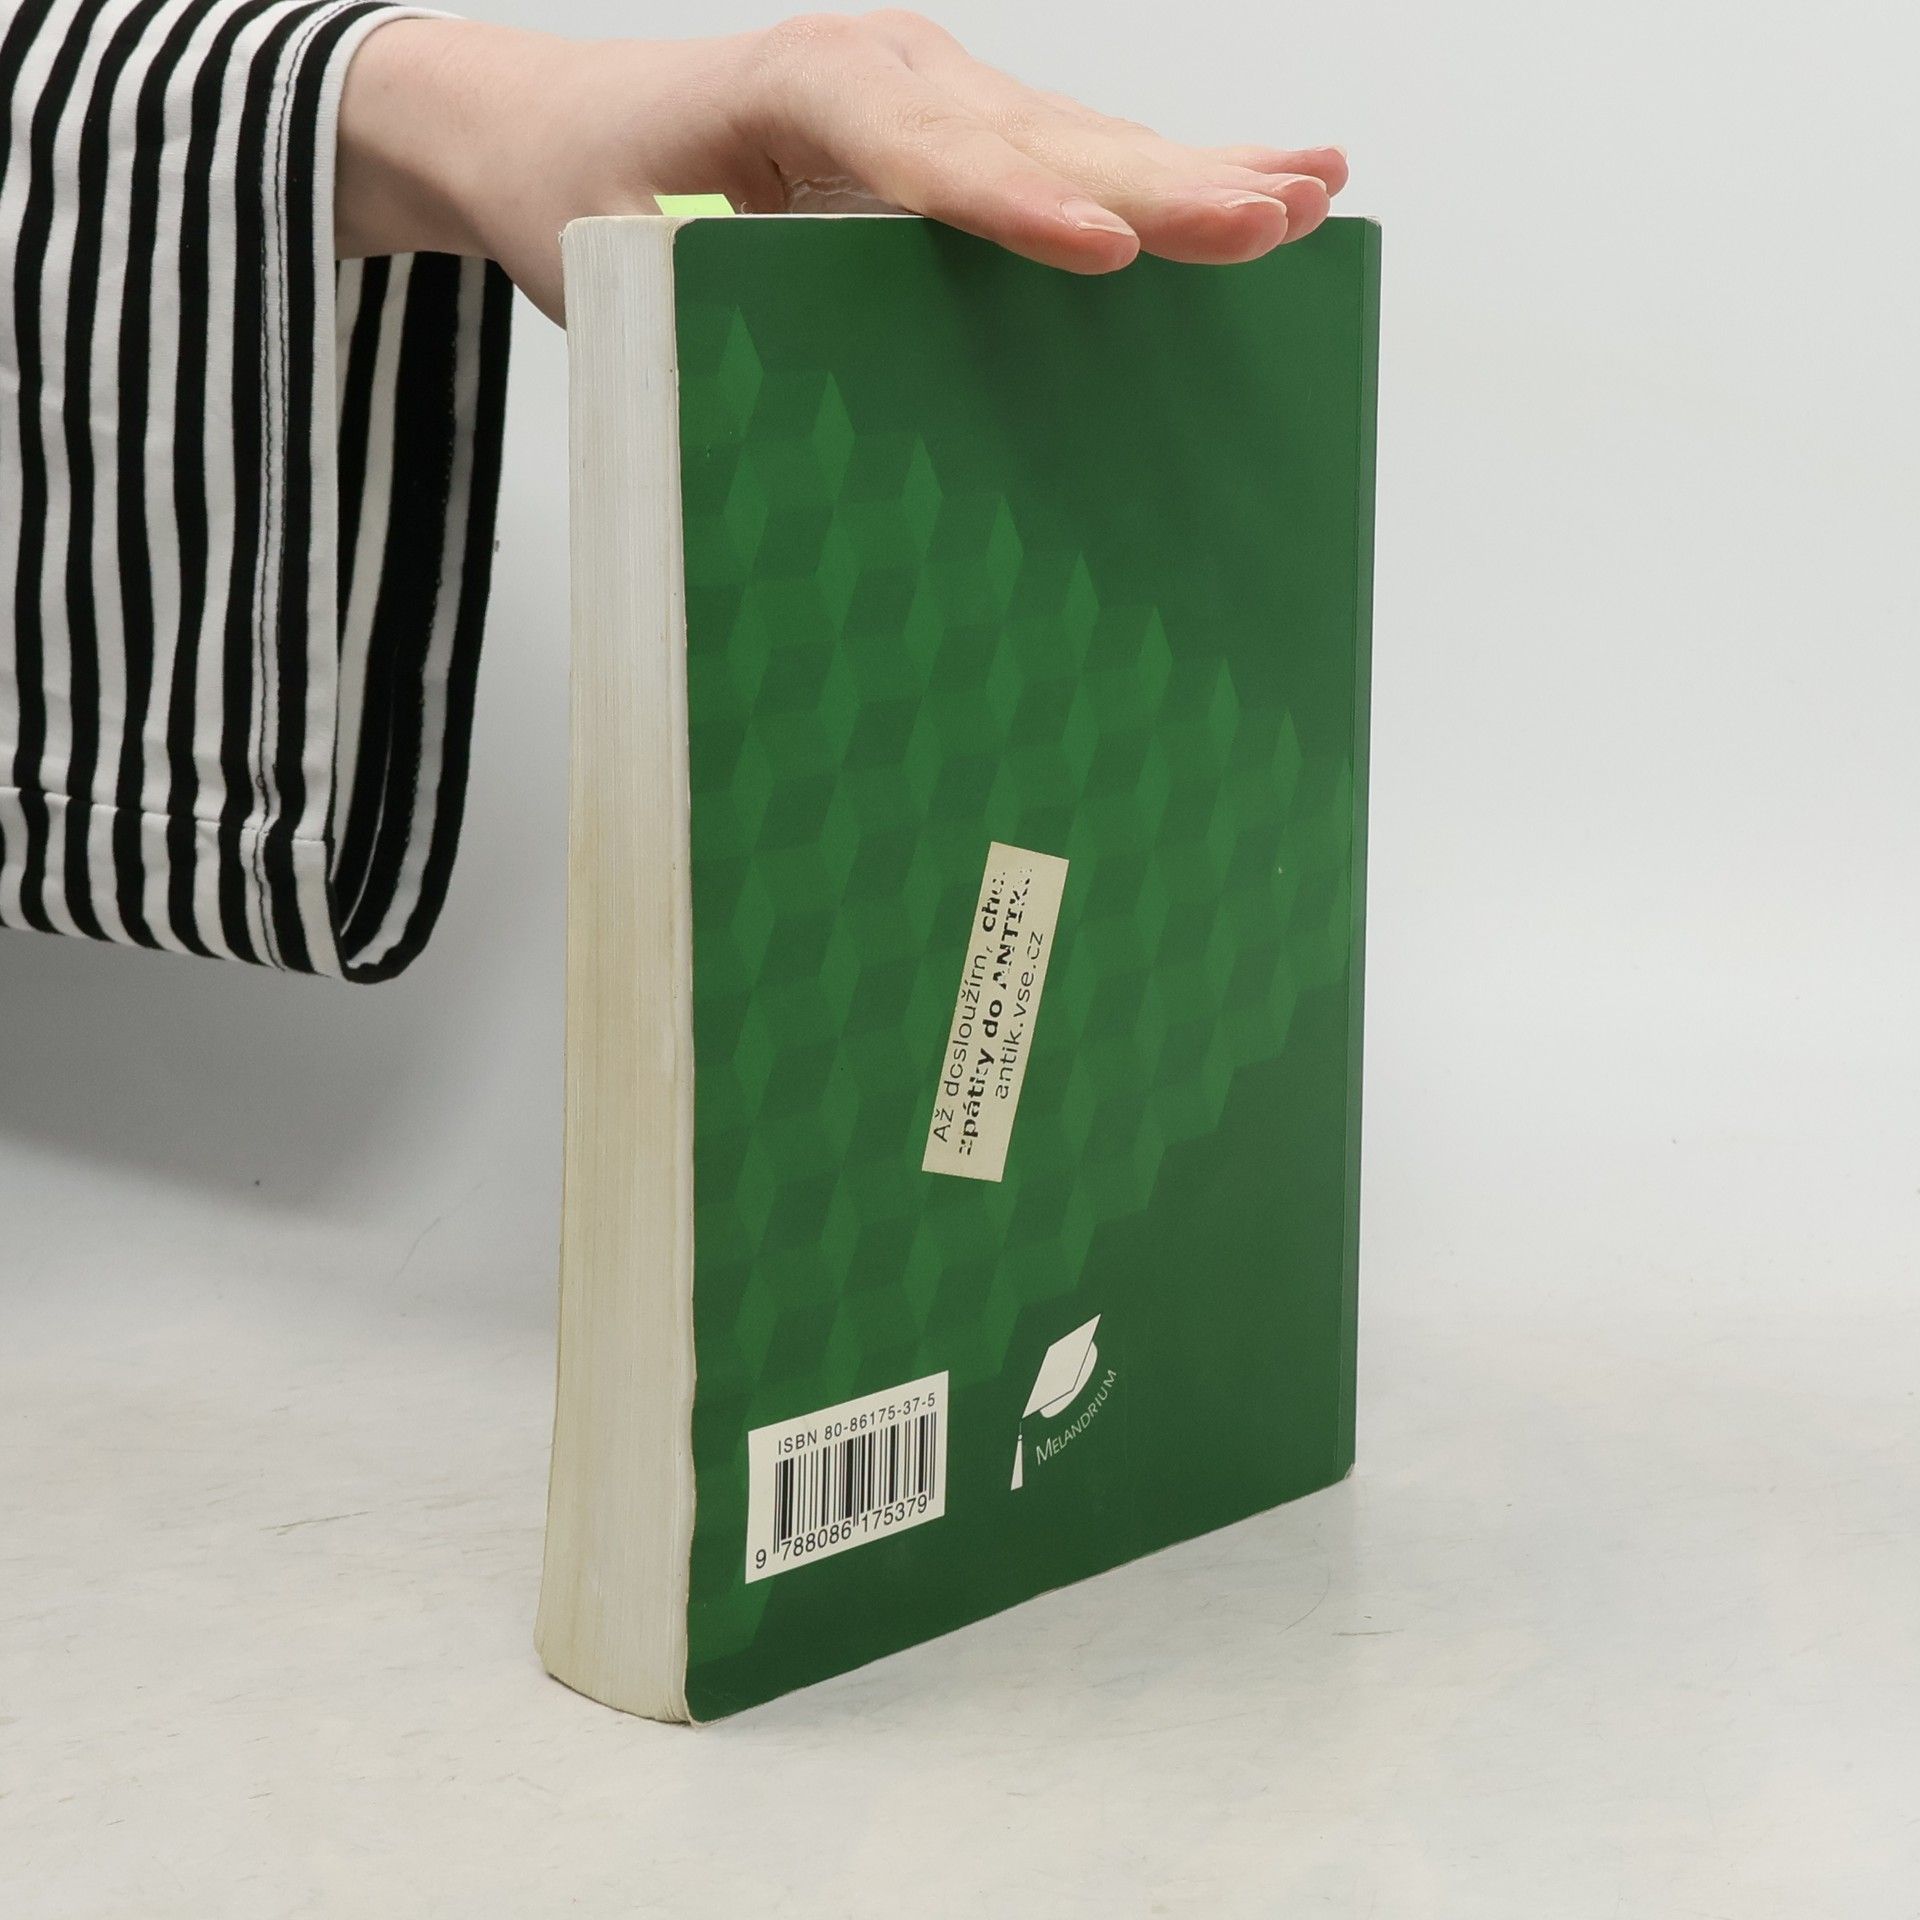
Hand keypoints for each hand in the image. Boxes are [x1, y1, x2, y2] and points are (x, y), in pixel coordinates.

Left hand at [336, 10, 1348, 323]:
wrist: (545, 123)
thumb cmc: (582, 195)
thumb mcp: (617, 269)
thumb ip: (706, 323)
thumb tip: (812, 438)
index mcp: (791, 90)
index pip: (919, 151)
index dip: (1013, 203)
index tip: (1103, 251)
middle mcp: (880, 73)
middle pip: (1038, 132)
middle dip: (1162, 182)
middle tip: (1272, 220)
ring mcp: (928, 92)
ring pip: (1078, 135)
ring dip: (1197, 169)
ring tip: (1311, 194)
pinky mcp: (953, 129)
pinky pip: (1068, 152)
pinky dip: (1163, 172)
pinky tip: (1263, 178)